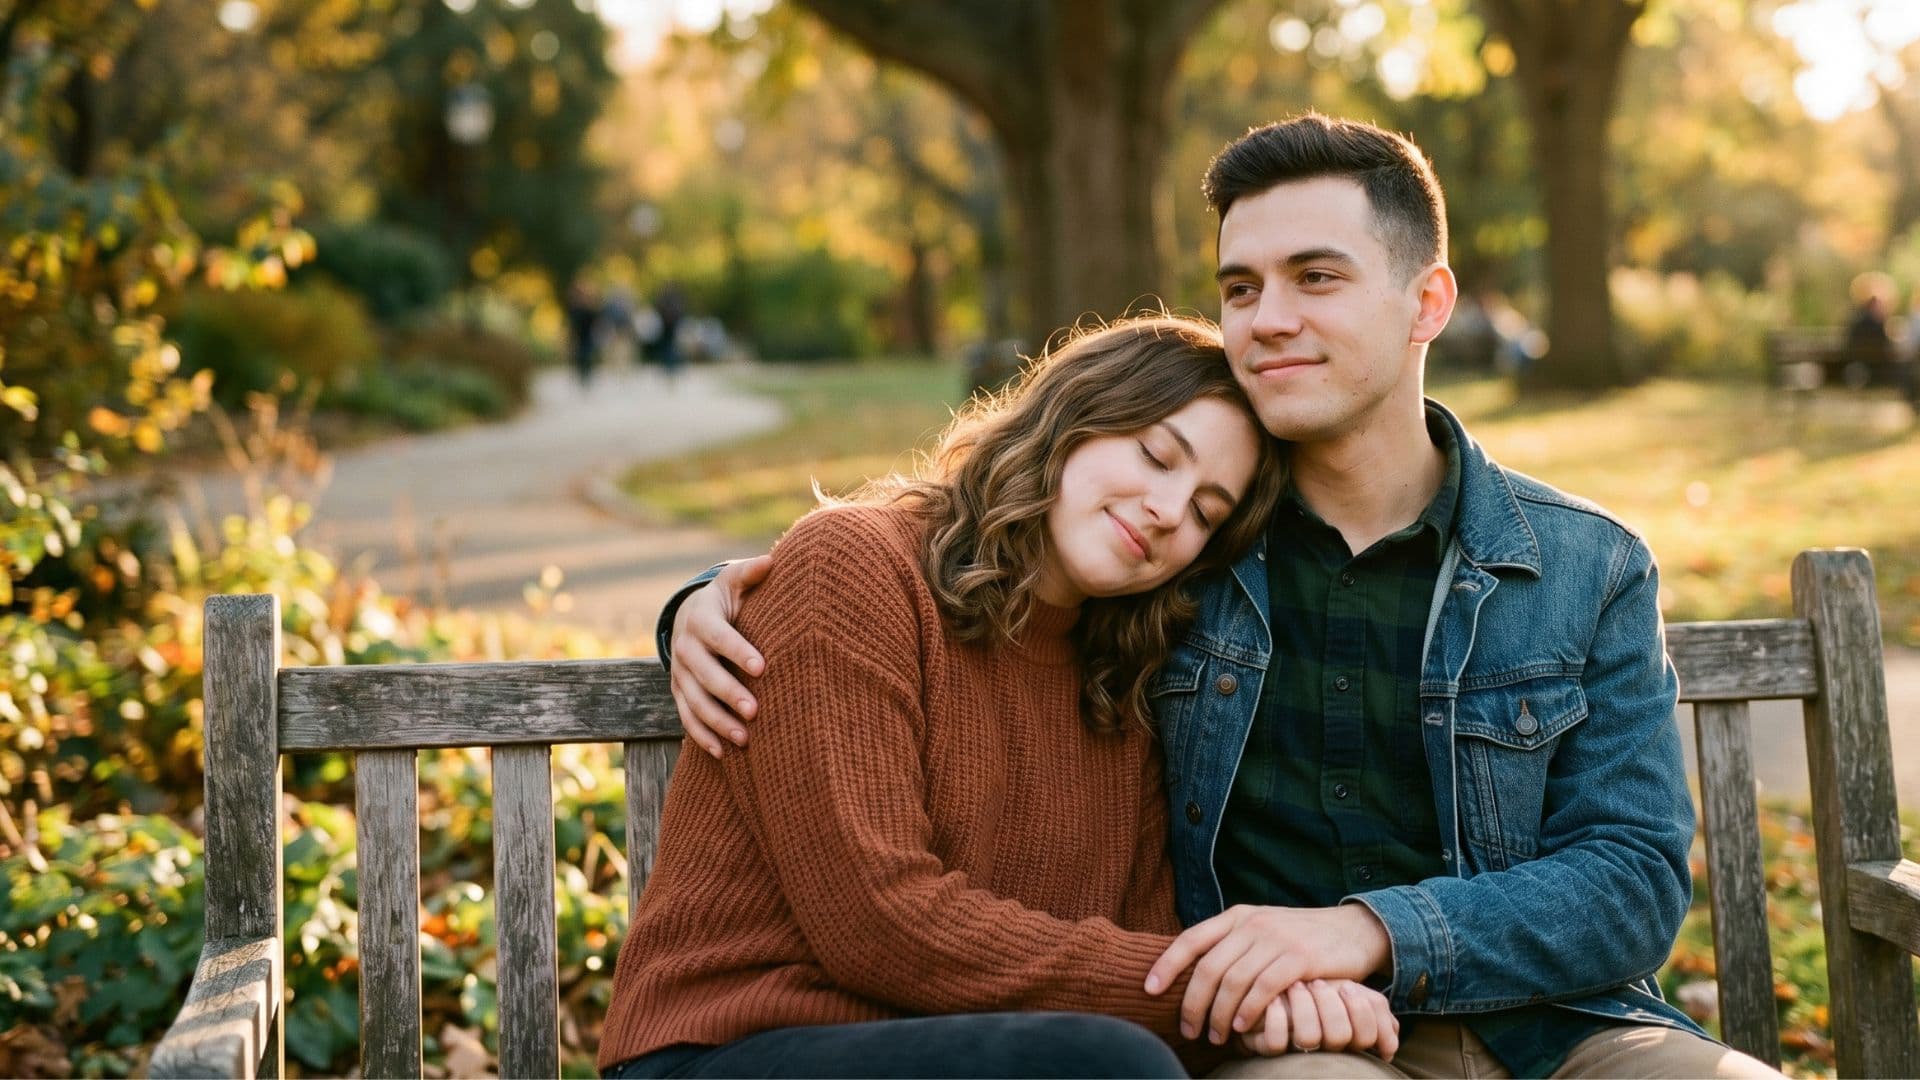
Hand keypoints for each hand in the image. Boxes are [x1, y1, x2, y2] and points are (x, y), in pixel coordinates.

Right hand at [668, 555, 772, 757]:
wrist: (692, 616)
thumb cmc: (726, 599)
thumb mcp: (734, 581)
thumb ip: (751, 573)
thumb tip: (771, 561)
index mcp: (701, 619)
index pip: (718, 637)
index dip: (738, 651)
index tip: (762, 667)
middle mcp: (686, 648)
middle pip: (704, 674)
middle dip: (728, 694)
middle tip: (754, 711)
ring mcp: (680, 674)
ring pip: (694, 701)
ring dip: (717, 722)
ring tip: (744, 738)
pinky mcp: (680, 693)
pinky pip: (687, 717)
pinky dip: (702, 736)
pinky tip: (722, 753)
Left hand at [1145, 903, 1390, 1044]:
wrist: (1353, 930)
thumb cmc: (1300, 938)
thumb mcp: (1262, 931)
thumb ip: (1232, 946)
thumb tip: (1192, 975)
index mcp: (1237, 917)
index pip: (1191, 939)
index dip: (1166, 965)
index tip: (1149, 990)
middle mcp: (1252, 924)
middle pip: (1208, 967)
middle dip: (1193, 1003)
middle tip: (1189, 1031)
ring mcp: (1276, 939)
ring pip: (1233, 981)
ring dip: (1220, 1015)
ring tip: (1216, 1037)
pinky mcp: (1300, 957)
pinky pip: (1264, 987)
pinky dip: (1249, 1011)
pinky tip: (1243, 1028)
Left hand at [1239, 980, 1397, 1059]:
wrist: (1269, 979)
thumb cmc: (1316, 983)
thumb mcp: (1350, 990)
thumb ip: (1375, 1007)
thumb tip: (1390, 1041)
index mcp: (1348, 1033)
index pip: (1368, 1035)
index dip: (1360, 1011)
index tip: (1345, 985)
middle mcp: (1324, 1046)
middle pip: (1340, 1037)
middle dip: (1330, 1005)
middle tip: (1318, 983)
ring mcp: (1295, 1049)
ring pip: (1309, 1038)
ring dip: (1304, 1006)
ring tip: (1296, 985)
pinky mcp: (1264, 1047)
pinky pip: (1276, 1042)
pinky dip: (1277, 1016)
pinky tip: (1275, 997)